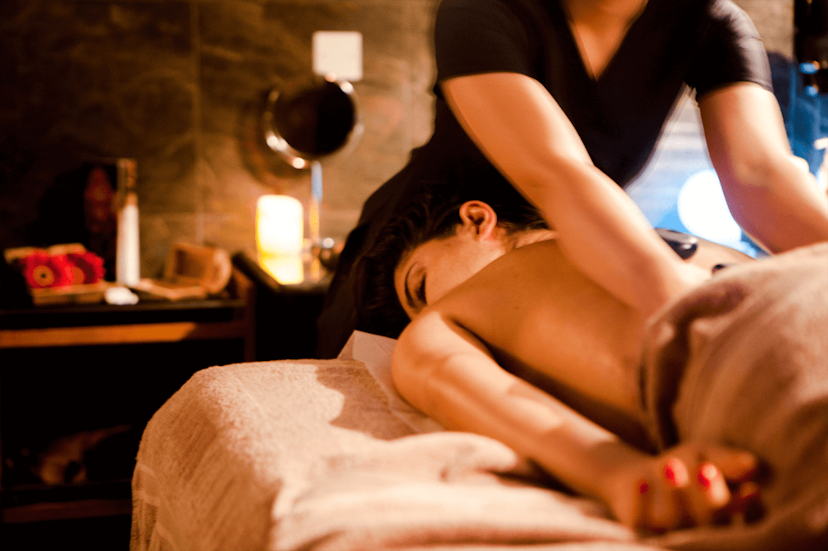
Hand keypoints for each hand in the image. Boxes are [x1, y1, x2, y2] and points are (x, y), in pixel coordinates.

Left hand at [604, 442, 762, 531]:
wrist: (635, 477)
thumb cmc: (679, 465)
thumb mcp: (702, 455)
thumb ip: (725, 460)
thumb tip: (752, 463)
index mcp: (720, 515)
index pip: (739, 516)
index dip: (746, 506)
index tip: (751, 489)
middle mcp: (697, 530)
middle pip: (708, 520)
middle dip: (709, 495)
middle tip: (707, 469)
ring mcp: (667, 532)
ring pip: (675, 520)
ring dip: (675, 492)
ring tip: (671, 464)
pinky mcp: (639, 529)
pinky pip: (640, 522)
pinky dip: (641, 502)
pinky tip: (642, 480)